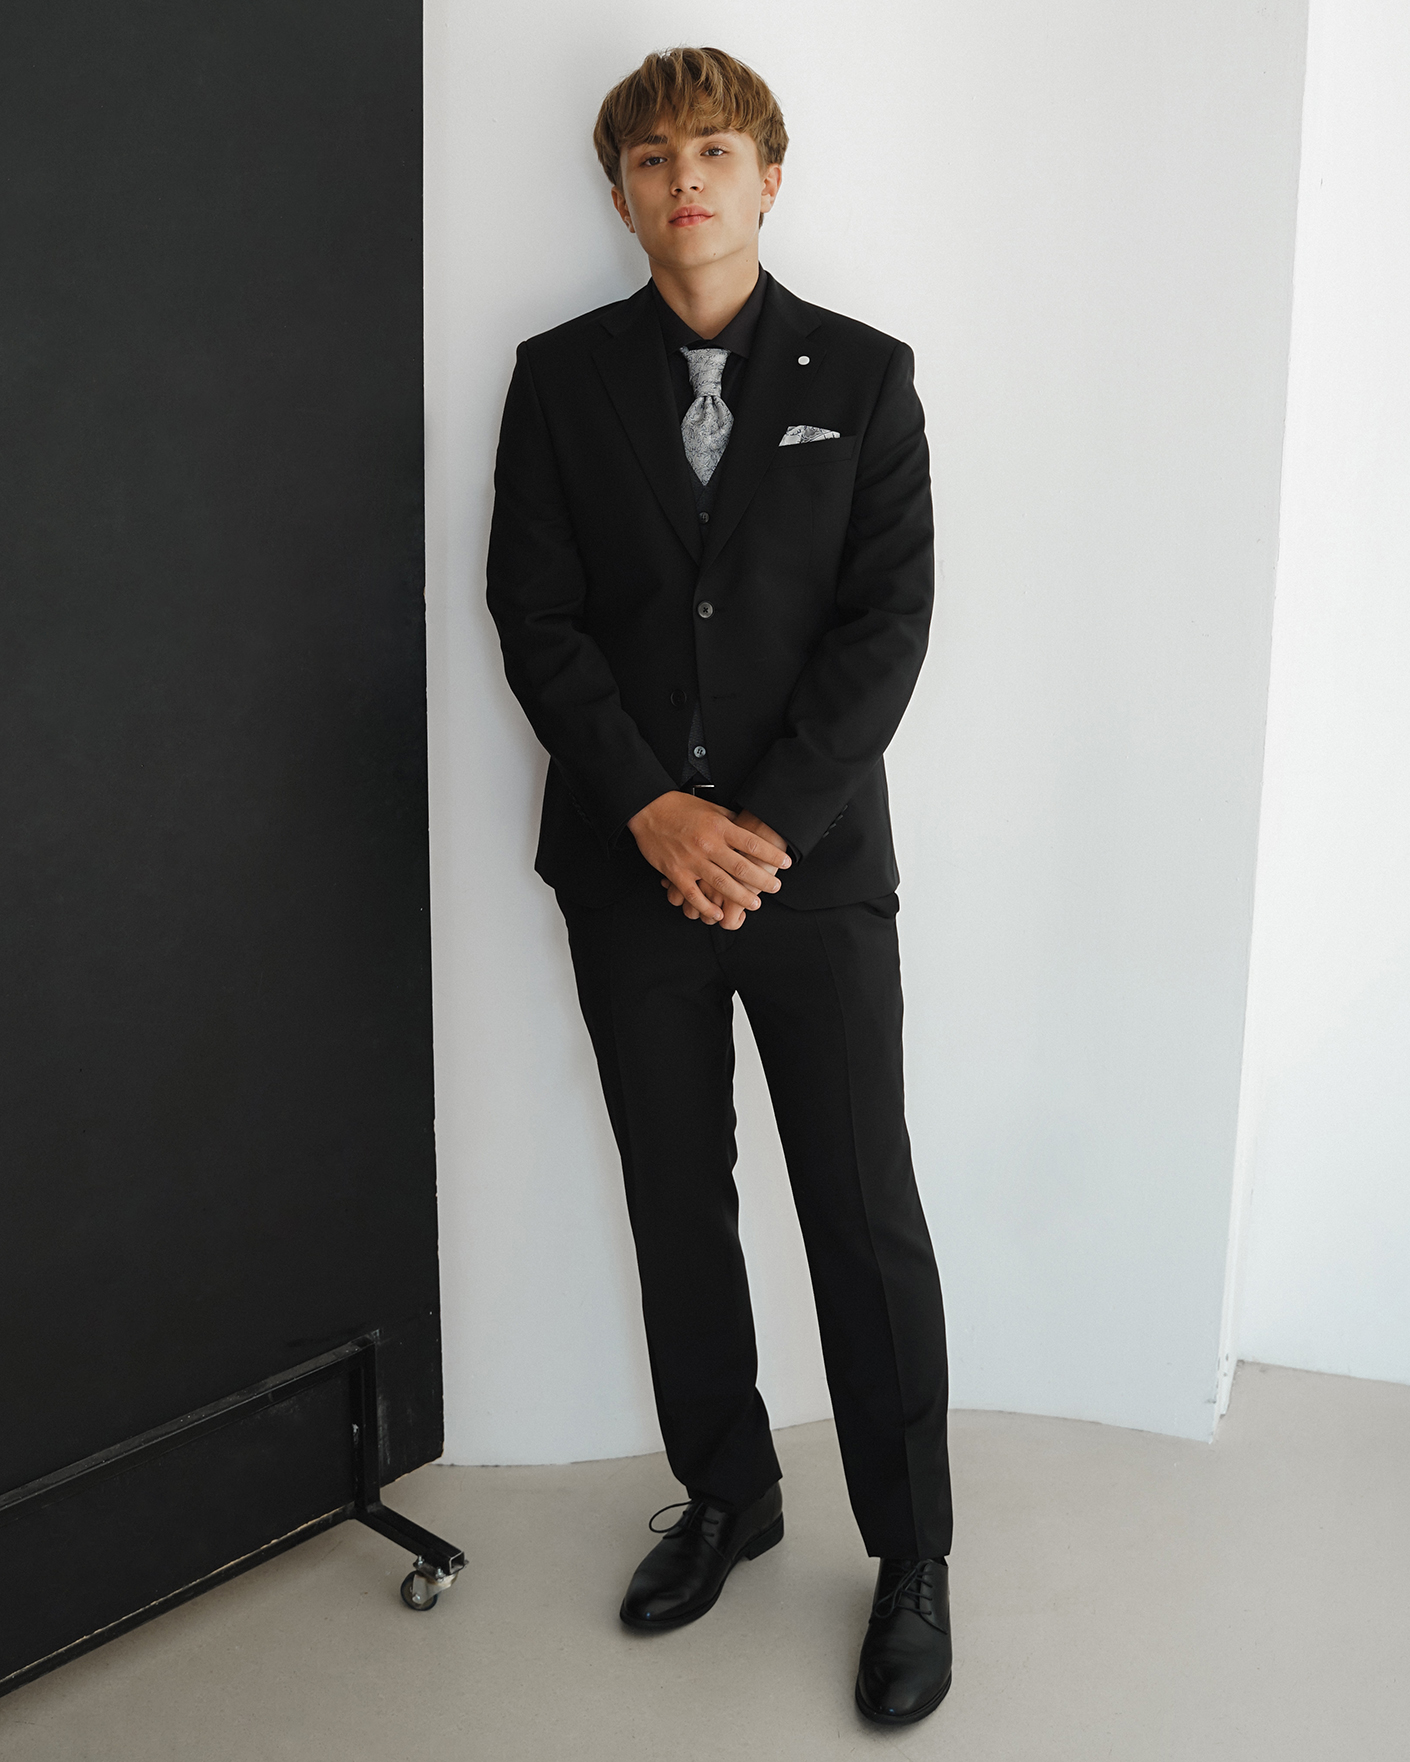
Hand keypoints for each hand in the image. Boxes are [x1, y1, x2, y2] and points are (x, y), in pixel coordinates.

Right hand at [659, 808, 790, 929]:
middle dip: (762, 880)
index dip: (771, 855)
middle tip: (775, 887)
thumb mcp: (710, 808)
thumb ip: (729, 822)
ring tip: (755, 903)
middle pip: (741, 867)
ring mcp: (691, 860)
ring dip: (740, 896)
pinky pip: (693, 895)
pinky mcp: (676, 872)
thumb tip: (748, 829)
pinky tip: (718, 914)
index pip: (751, 843)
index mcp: (718, 827)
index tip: (786, 863)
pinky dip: (706, 907)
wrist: (647, 809)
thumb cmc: (678, 807)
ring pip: (721, 884)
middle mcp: (708, 845)